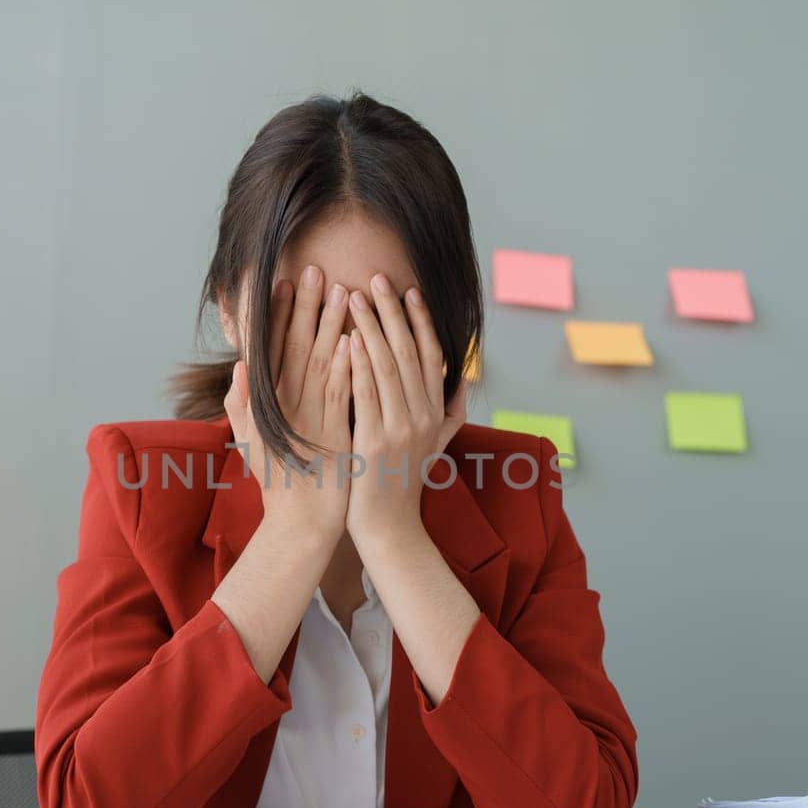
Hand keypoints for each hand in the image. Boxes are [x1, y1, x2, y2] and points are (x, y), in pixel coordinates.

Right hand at [224, 265, 352, 543]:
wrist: (300, 525)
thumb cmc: (280, 483)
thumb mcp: (252, 443)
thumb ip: (241, 406)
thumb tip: (238, 367)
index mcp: (268, 404)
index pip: (274, 348)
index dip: (281, 314)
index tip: (286, 281)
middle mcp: (285, 407)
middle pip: (296, 346)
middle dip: (307, 306)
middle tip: (316, 270)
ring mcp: (309, 420)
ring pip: (320, 364)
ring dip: (331, 326)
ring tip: (343, 292)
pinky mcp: (332, 436)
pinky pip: (338, 395)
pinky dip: (343, 367)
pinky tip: (351, 341)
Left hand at [345, 274, 466, 550]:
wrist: (390, 530)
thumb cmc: (404, 485)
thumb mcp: (436, 447)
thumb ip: (451, 413)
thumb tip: (460, 382)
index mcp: (436, 413)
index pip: (430, 355)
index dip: (419, 321)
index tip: (407, 291)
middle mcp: (423, 416)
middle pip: (409, 352)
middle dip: (392, 312)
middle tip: (376, 278)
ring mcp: (400, 430)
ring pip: (386, 366)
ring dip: (371, 328)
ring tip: (355, 297)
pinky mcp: (374, 442)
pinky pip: (366, 395)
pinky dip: (357, 364)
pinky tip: (347, 339)